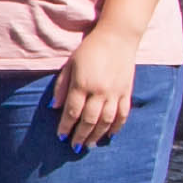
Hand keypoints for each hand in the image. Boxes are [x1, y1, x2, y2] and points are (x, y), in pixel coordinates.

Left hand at [56, 23, 140, 148]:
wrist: (118, 36)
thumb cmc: (90, 49)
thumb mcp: (70, 64)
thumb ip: (62, 86)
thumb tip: (54, 107)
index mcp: (83, 84)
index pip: (72, 111)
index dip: (65, 126)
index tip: (60, 136)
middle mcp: (100, 91)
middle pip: (89, 120)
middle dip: (80, 135)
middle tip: (74, 146)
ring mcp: (115, 92)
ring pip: (106, 120)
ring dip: (97, 135)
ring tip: (89, 144)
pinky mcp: (127, 91)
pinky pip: (123, 113)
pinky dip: (117, 126)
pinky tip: (110, 134)